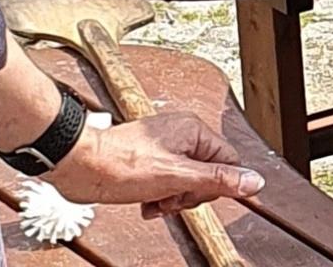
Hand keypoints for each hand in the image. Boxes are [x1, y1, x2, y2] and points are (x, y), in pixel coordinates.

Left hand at [47, 112, 265, 218]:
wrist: (77, 164)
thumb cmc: (121, 165)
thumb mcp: (177, 177)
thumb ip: (218, 179)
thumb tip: (255, 181)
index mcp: (194, 131)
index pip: (227, 163)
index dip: (213, 186)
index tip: (192, 197)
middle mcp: (182, 134)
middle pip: (207, 172)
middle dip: (189, 194)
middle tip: (169, 199)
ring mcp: (164, 146)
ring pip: (187, 180)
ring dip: (173, 198)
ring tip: (154, 202)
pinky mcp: (148, 159)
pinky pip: (168, 180)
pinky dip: (160, 196)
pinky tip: (146, 202)